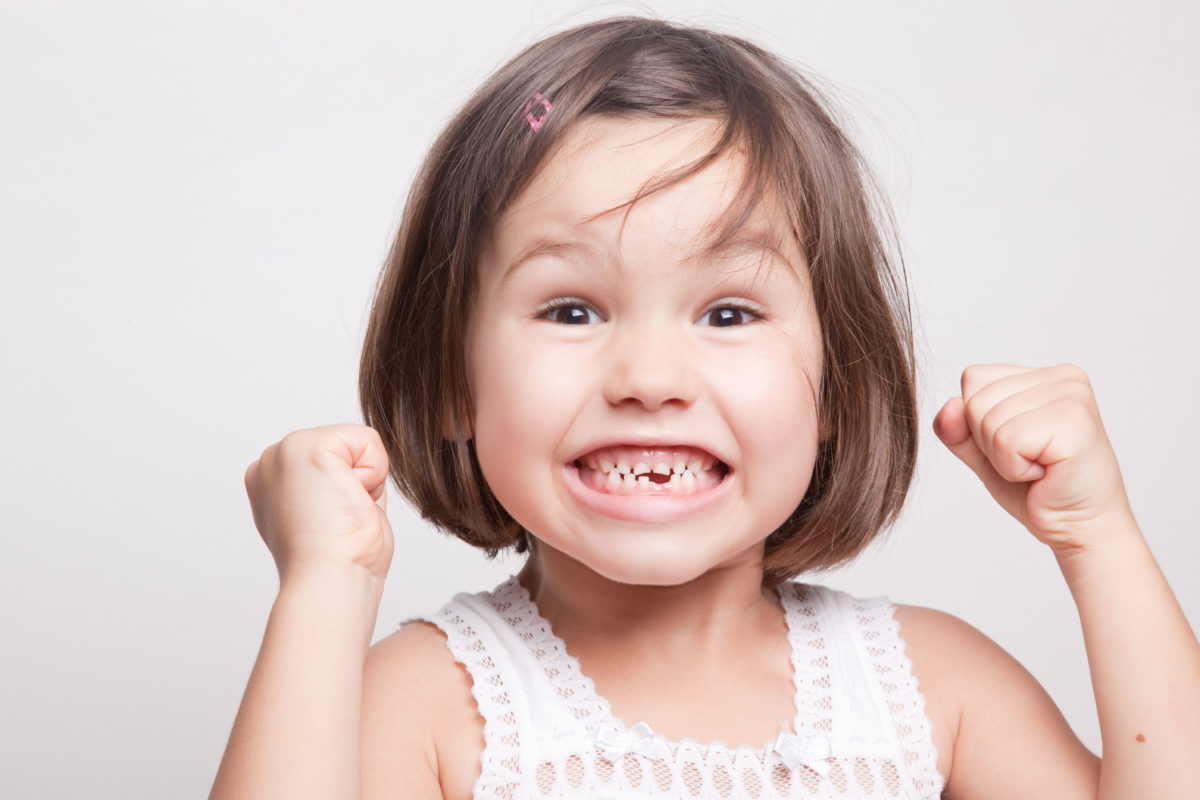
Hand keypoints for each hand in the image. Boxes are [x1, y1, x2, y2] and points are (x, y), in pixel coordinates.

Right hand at [244, 424, 393, 586]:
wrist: (330, 581)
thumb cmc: (339, 562)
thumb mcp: (331, 514)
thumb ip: (335, 485)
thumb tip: (353, 476)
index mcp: (271, 482)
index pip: (336, 460)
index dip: (351, 491)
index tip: (332, 522)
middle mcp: (270, 463)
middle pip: (347, 447)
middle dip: (358, 482)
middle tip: (339, 518)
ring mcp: (282, 452)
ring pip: (358, 442)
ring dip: (365, 480)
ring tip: (342, 511)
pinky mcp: (305, 447)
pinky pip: (368, 440)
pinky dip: (373, 473)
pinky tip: (348, 500)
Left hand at [933, 364, 1134, 553]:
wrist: (1079, 527)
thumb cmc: (1037, 489)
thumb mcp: (983, 453)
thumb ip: (958, 429)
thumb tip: (948, 406)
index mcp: (1043, 375)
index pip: (973, 378)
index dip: (978, 422)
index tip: (1018, 445)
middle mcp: (1062, 377)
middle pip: (976, 400)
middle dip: (989, 443)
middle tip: (1030, 461)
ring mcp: (1071, 396)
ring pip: (988, 421)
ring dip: (1003, 459)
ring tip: (1039, 467)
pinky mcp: (1073, 423)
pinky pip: (1007, 441)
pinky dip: (1014, 468)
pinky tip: (1046, 474)